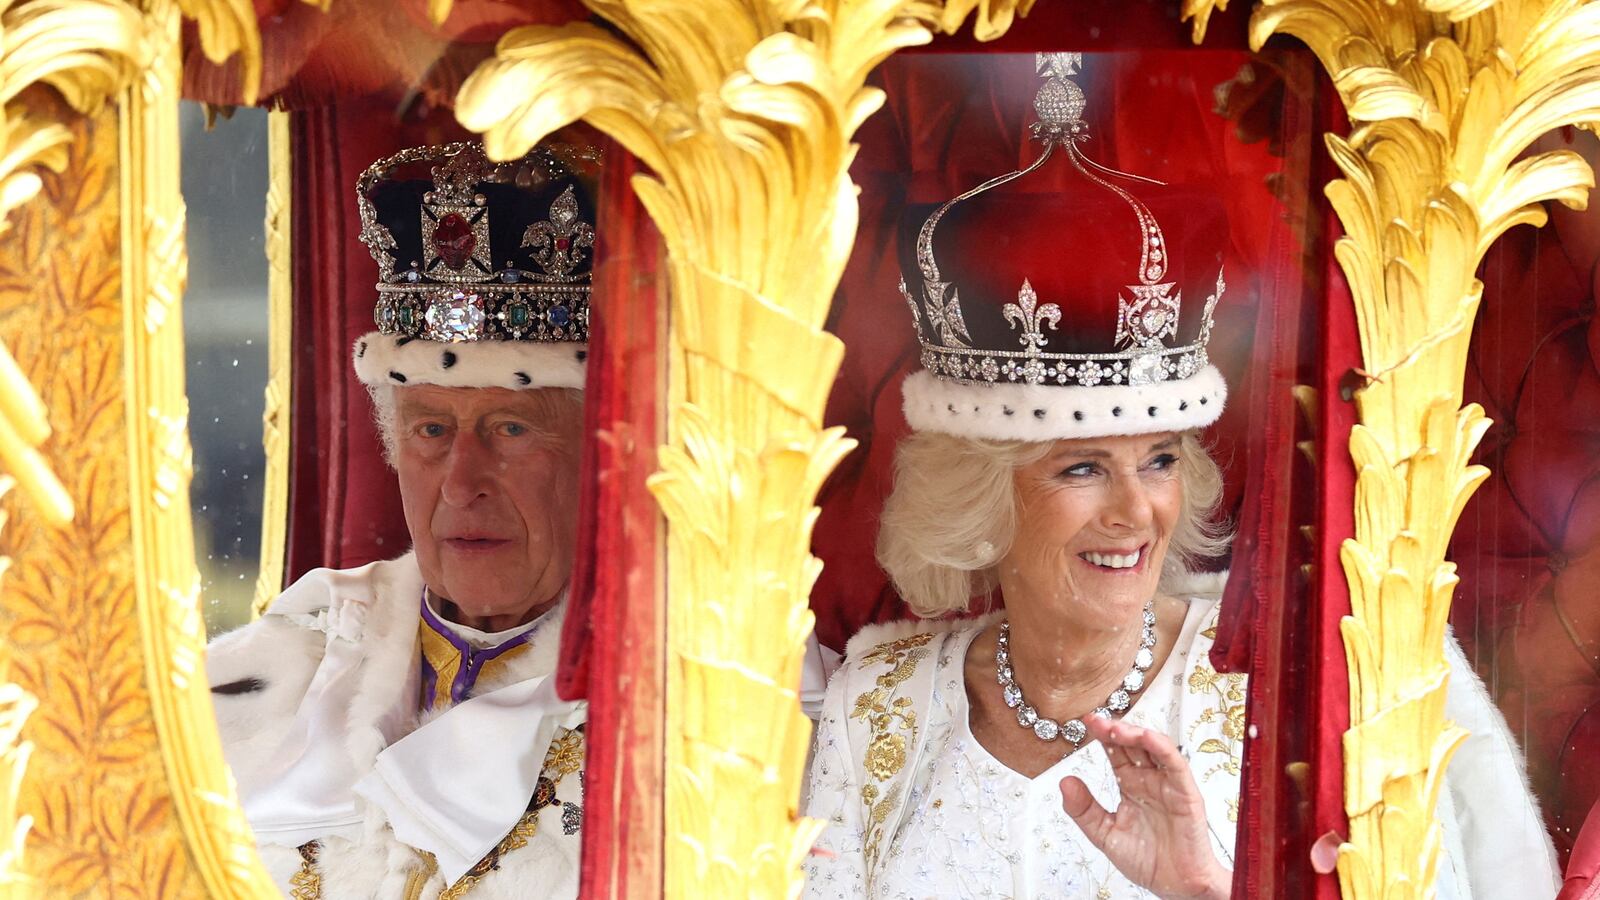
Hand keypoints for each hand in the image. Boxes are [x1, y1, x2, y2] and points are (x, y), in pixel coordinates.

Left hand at [1060, 715, 1231, 899]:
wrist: (1176, 886)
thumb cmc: (1148, 861)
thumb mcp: (1105, 834)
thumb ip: (1084, 809)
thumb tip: (1065, 782)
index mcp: (1130, 785)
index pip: (1115, 752)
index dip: (1101, 736)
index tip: (1084, 722)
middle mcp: (1149, 780)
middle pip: (1132, 744)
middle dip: (1114, 729)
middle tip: (1095, 720)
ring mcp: (1168, 784)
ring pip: (1154, 748)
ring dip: (1135, 733)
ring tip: (1114, 728)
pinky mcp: (1186, 793)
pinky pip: (1175, 764)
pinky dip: (1162, 748)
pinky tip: (1146, 738)